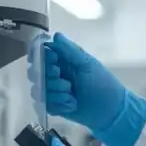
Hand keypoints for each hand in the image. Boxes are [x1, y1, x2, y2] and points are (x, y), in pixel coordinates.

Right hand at [28, 33, 145, 145]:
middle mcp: (55, 73)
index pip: (41, 54)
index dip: (42, 59)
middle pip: (35, 72)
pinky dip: (58, 104)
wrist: (110, 110)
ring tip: (71, 95)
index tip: (54, 64)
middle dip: (49, 79)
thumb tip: (55, 35)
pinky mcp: (54, 105)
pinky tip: (71, 105)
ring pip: (38, 89)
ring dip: (55, 93)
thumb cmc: (102, 83)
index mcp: (63, 60)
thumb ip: (70, 50)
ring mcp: (53, 90)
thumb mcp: (87, 64)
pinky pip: (44, 103)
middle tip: (66, 83)